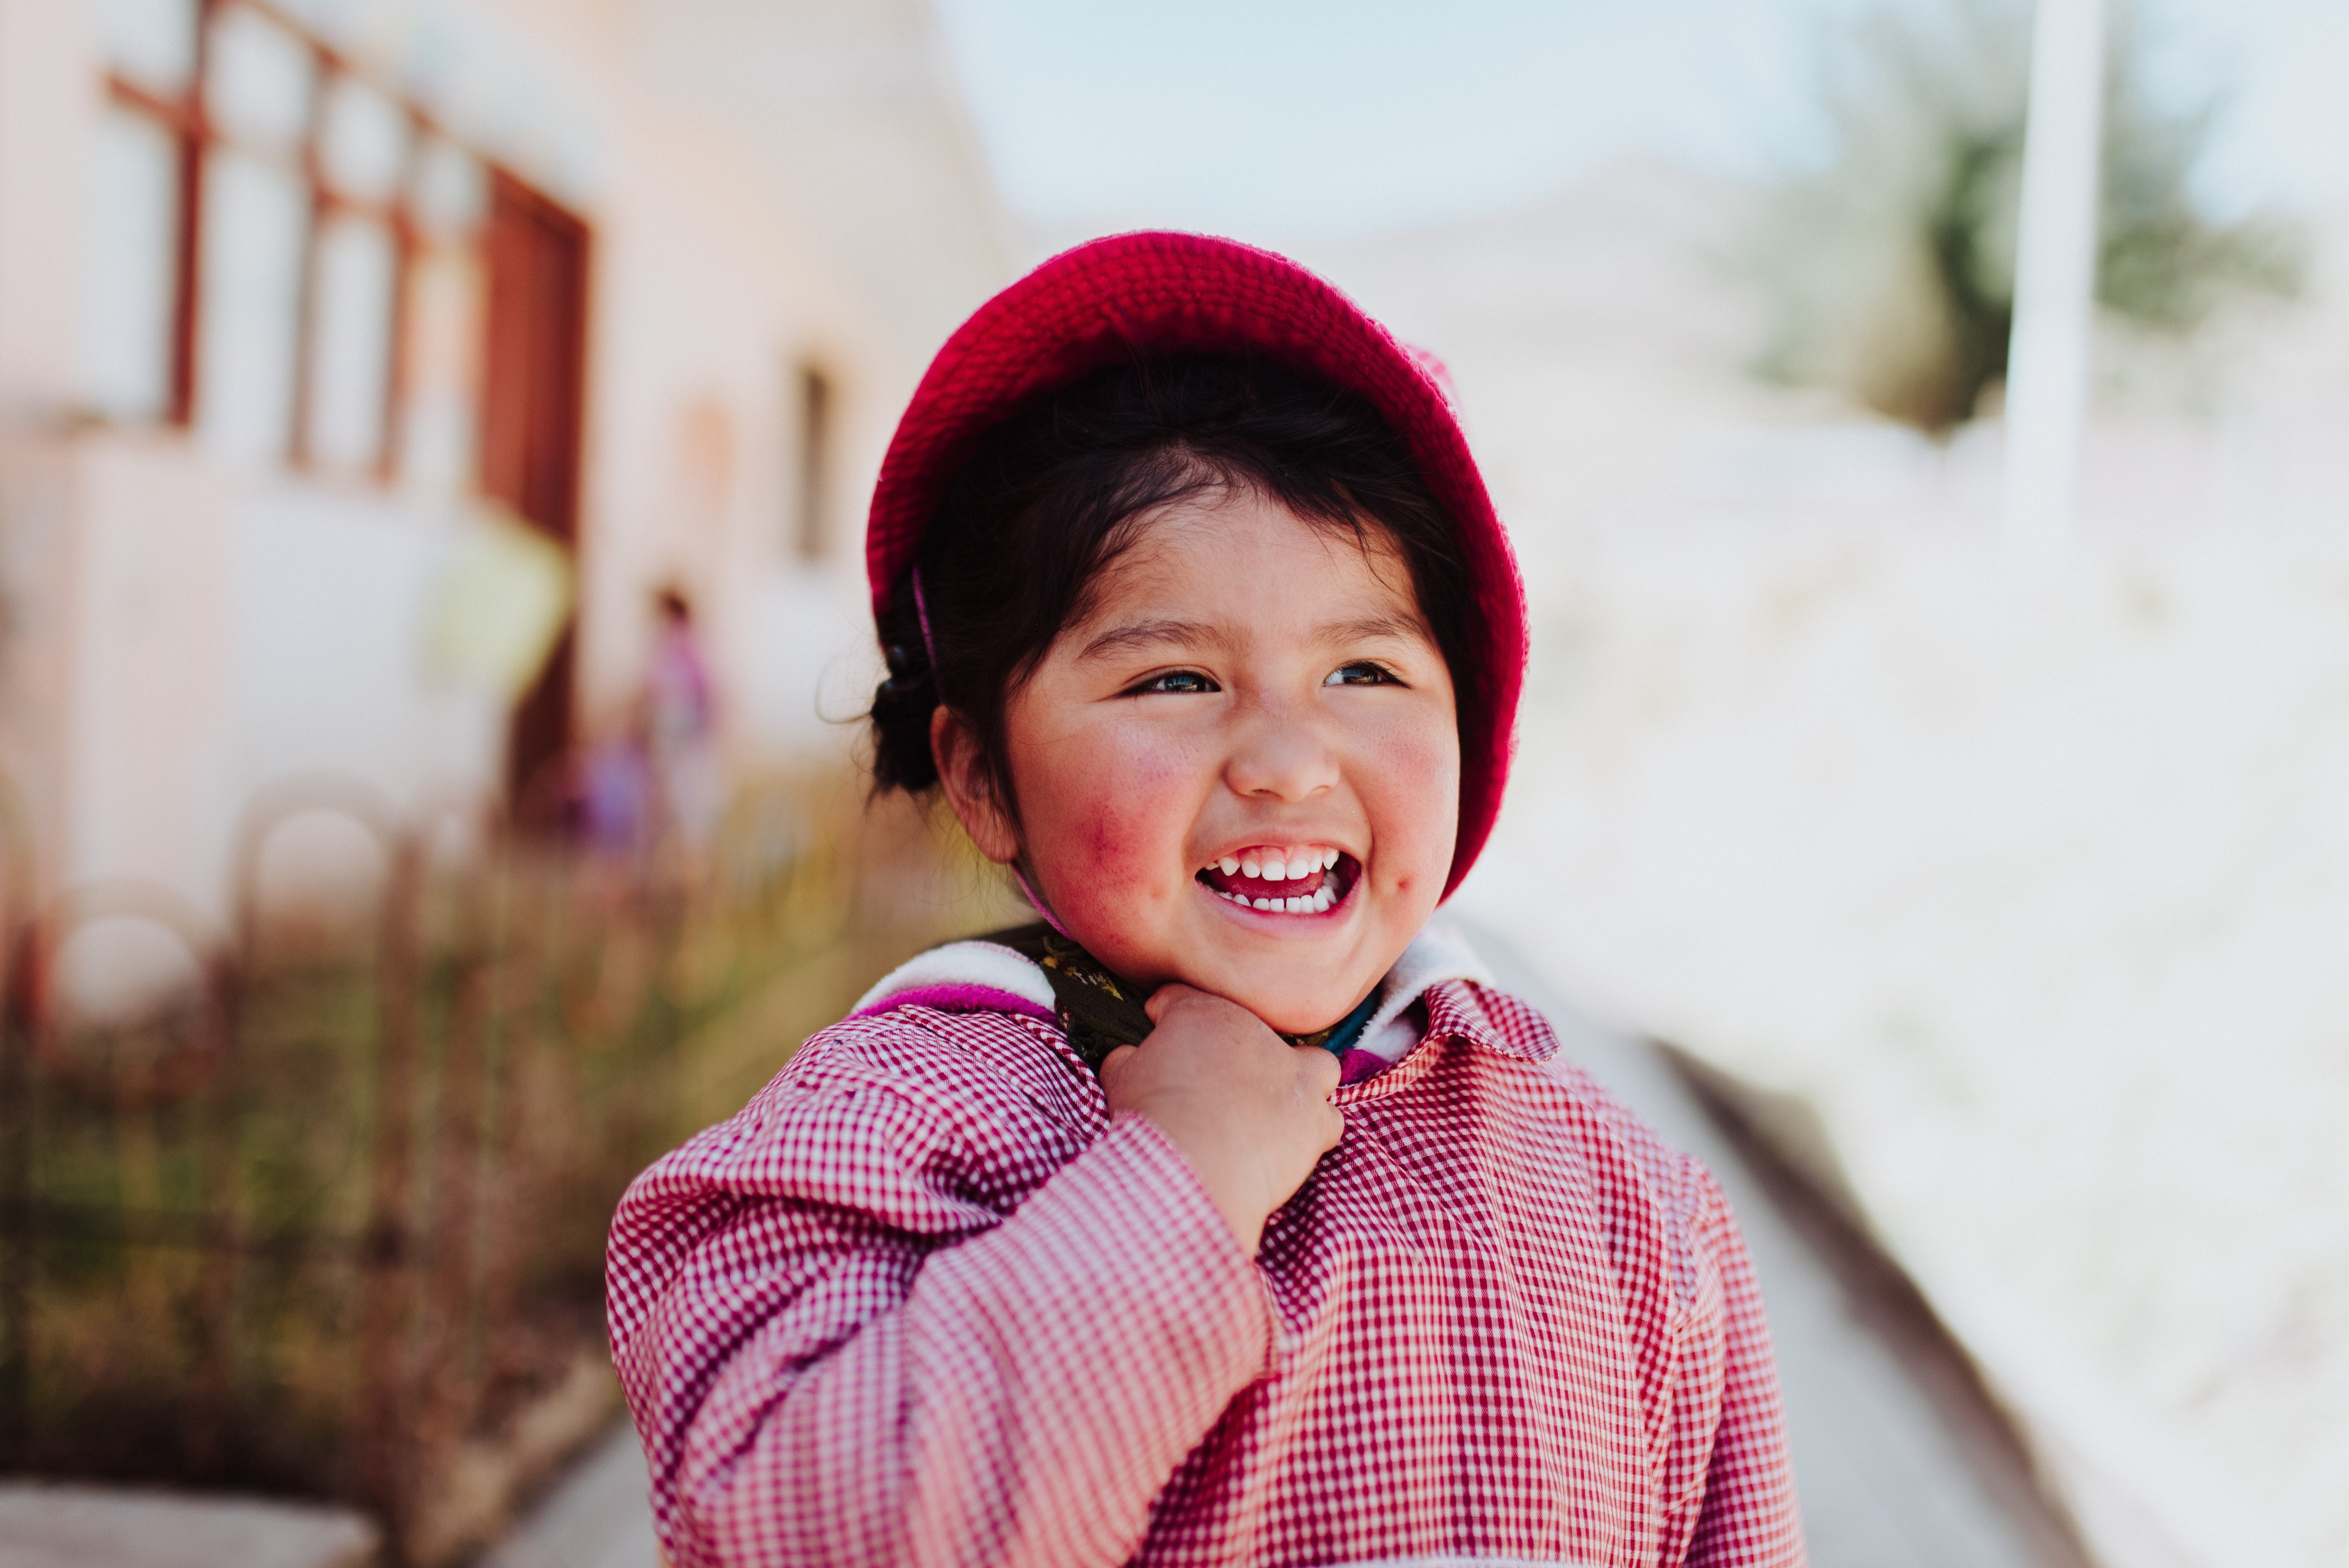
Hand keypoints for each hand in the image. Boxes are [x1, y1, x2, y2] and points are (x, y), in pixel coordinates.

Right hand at [1098, 984, 1344, 1255]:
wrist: (1192, 1164)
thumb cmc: (1153, 1118)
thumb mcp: (1121, 1078)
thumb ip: (1128, 1060)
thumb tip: (1128, 1058)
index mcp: (1204, 1013)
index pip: (1183, 997)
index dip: (1166, 1012)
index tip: (1158, 1025)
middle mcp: (1257, 1036)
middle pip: (1255, 1032)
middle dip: (1237, 1052)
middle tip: (1216, 1079)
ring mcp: (1293, 1077)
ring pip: (1316, 1066)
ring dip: (1301, 1081)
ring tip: (1278, 1103)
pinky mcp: (1313, 1121)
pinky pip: (1330, 1119)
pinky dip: (1315, 1128)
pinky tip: (1294, 1141)